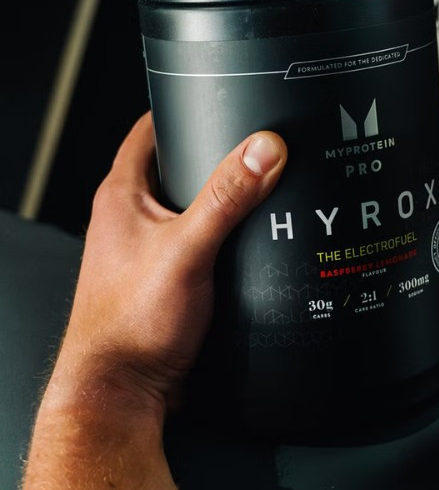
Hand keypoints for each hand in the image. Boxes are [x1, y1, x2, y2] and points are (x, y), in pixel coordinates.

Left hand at [42, 113, 287, 418]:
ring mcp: (147, 248)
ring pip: (191, 204)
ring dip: (224, 195)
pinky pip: (201, 238)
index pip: (149, 130)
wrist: (122, 394)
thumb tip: (263, 148)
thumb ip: (227, 197)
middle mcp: (130, 218)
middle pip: (176, 165)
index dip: (182, 108)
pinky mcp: (167, 276)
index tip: (221, 95)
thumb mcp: (187, 249)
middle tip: (256, 140)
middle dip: (215, 151)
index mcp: (122, 196)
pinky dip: (227, 231)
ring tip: (265, 185)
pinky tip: (255, 238)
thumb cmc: (130, 326)